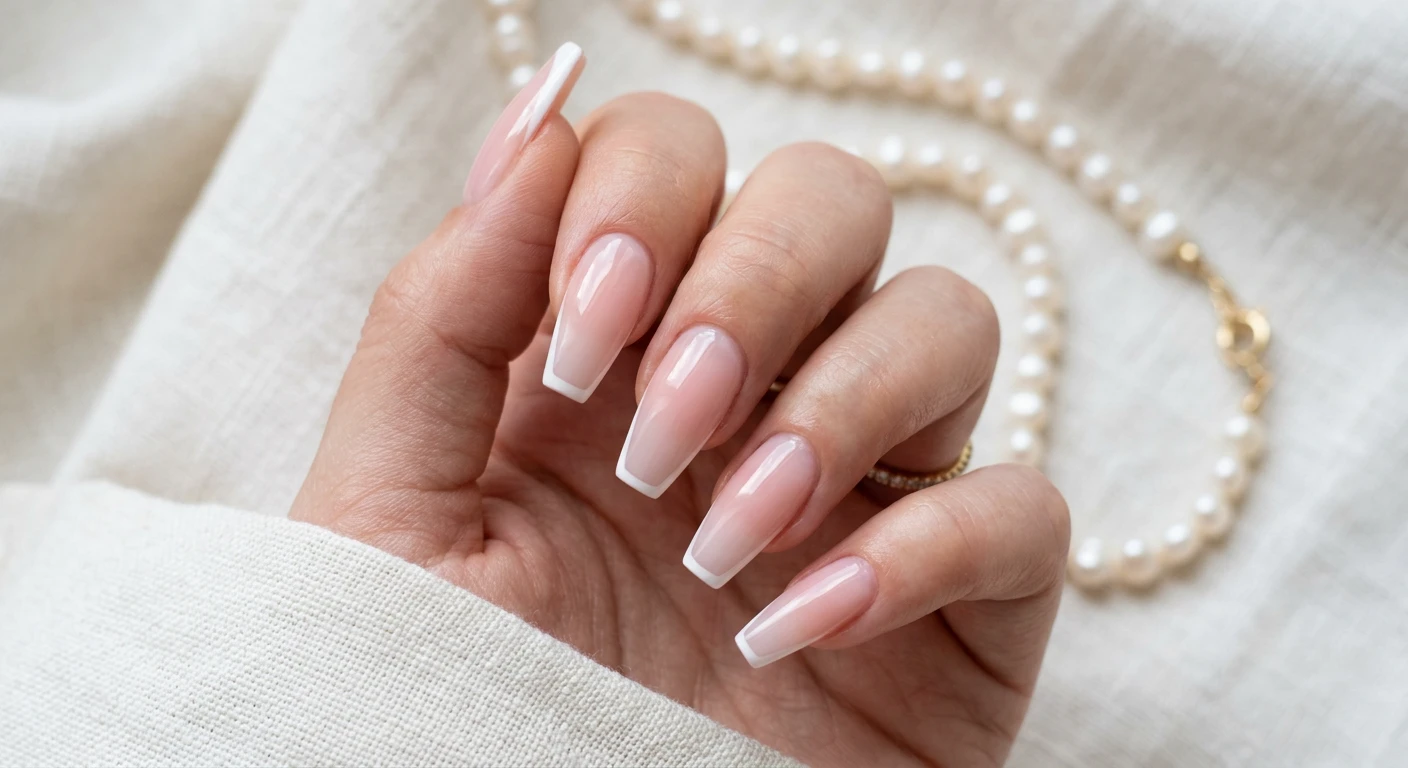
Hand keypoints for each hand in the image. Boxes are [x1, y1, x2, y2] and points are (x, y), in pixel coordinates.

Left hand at [292, 46, 1068, 766]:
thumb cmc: (454, 710)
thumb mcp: (395, 510)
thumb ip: (443, 312)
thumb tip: (540, 111)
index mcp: (614, 349)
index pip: (677, 155)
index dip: (643, 198)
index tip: (582, 335)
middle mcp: (751, 390)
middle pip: (833, 197)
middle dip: (752, 283)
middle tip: (662, 426)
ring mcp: (869, 484)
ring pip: (948, 316)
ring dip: (841, 399)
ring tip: (725, 533)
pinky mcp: (965, 600)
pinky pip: (1025, 506)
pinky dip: (927, 545)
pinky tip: (804, 623)